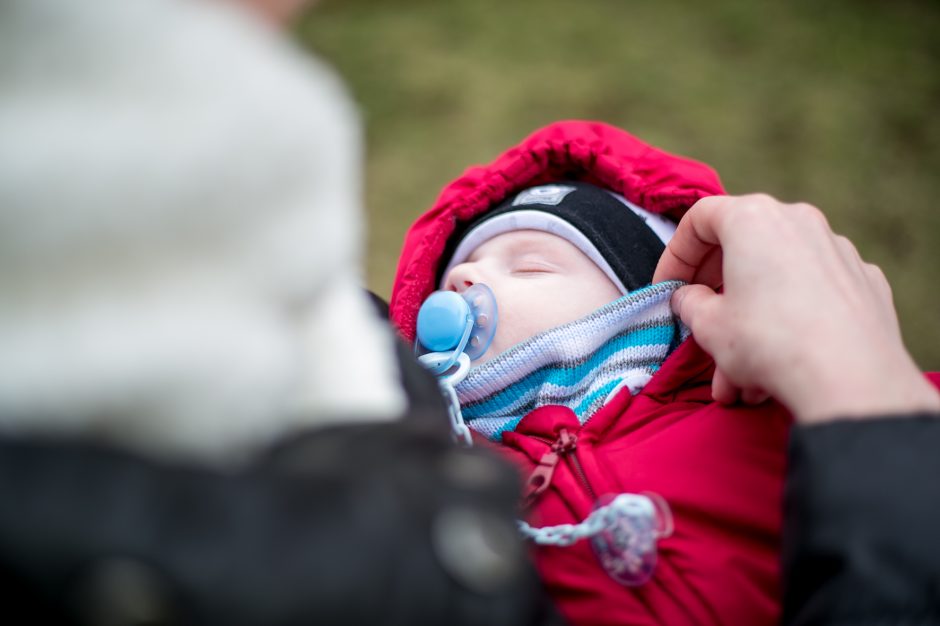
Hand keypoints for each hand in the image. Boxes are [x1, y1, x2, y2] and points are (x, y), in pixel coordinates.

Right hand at [653, 194, 939, 423]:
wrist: (850, 377)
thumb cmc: (768, 342)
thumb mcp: (707, 325)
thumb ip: (690, 304)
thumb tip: (691, 298)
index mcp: (753, 219)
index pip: (699, 218)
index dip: (675, 254)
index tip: (668, 288)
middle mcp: (798, 221)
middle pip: (742, 246)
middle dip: (716, 290)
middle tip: (700, 320)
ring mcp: (838, 249)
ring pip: (777, 276)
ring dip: (750, 317)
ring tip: (737, 371)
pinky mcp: (864, 280)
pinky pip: (813, 292)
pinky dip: (790, 317)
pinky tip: (783, 357)